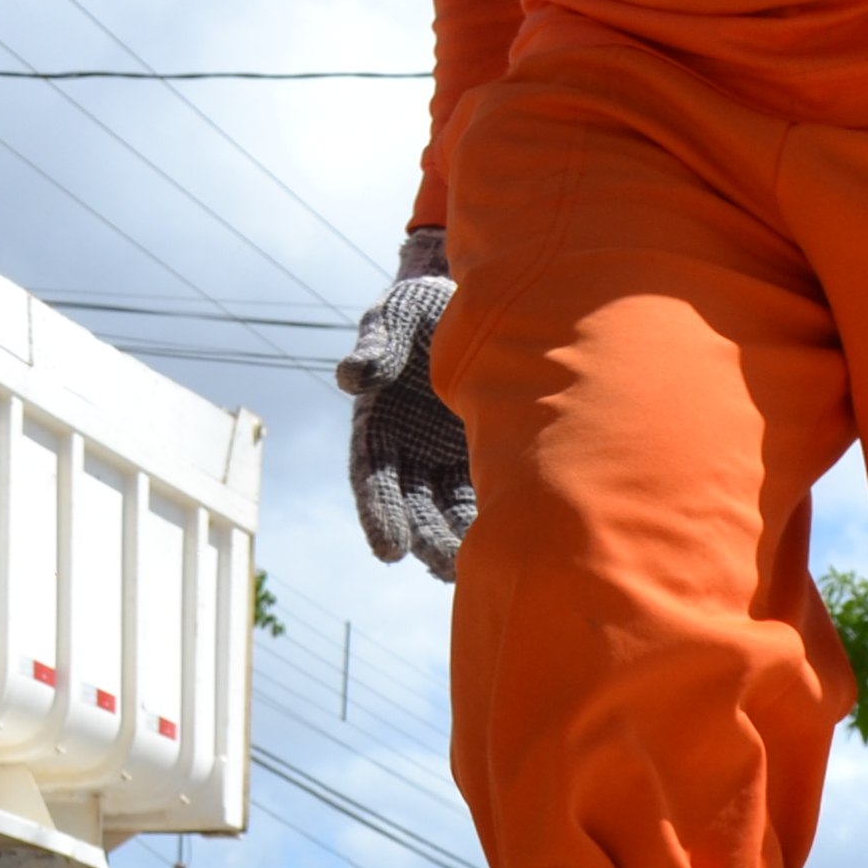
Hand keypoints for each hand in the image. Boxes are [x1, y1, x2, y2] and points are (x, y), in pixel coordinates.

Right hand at [336, 226, 472, 582]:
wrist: (471, 299)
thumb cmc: (421, 308)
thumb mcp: (396, 317)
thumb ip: (377, 347)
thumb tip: (349, 377)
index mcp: (378, 426)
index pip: (373, 480)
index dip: (379, 513)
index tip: (389, 549)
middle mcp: (410, 451)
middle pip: (414, 505)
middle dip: (427, 539)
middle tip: (447, 568)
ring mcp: (447, 455)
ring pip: (452, 507)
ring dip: (463, 538)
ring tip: (484, 564)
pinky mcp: (486, 452)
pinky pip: (490, 489)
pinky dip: (499, 513)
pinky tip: (518, 536)